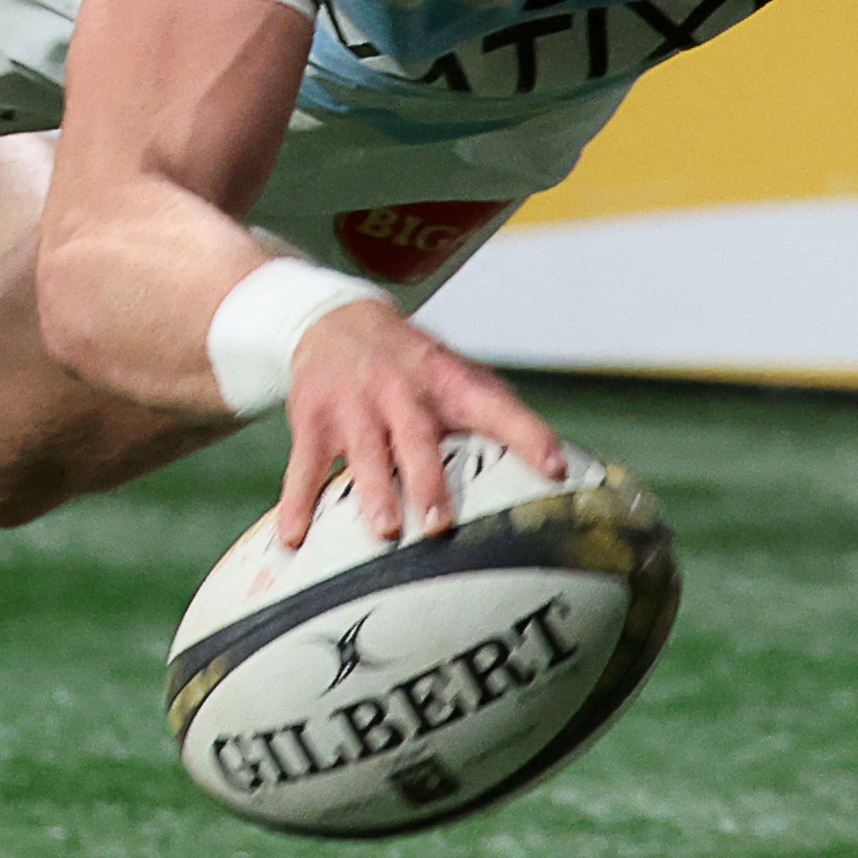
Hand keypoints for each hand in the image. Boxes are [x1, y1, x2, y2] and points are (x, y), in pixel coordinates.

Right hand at [273, 297, 557, 552]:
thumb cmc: (415, 366)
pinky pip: (304, 466)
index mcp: (448, 382)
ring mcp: (355, 406)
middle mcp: (402, 391)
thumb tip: (562, 467)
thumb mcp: (457, 373)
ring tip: (385, 531)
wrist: (333, 318)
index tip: (554, 468)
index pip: (495, 406)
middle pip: (417, 438)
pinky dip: (297, 503)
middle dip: (428, 480)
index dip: (527, 435)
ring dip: (374, 492)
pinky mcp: (314, 420)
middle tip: (440, 522)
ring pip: (365, 453)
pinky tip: (294, 539)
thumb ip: (501, 414)